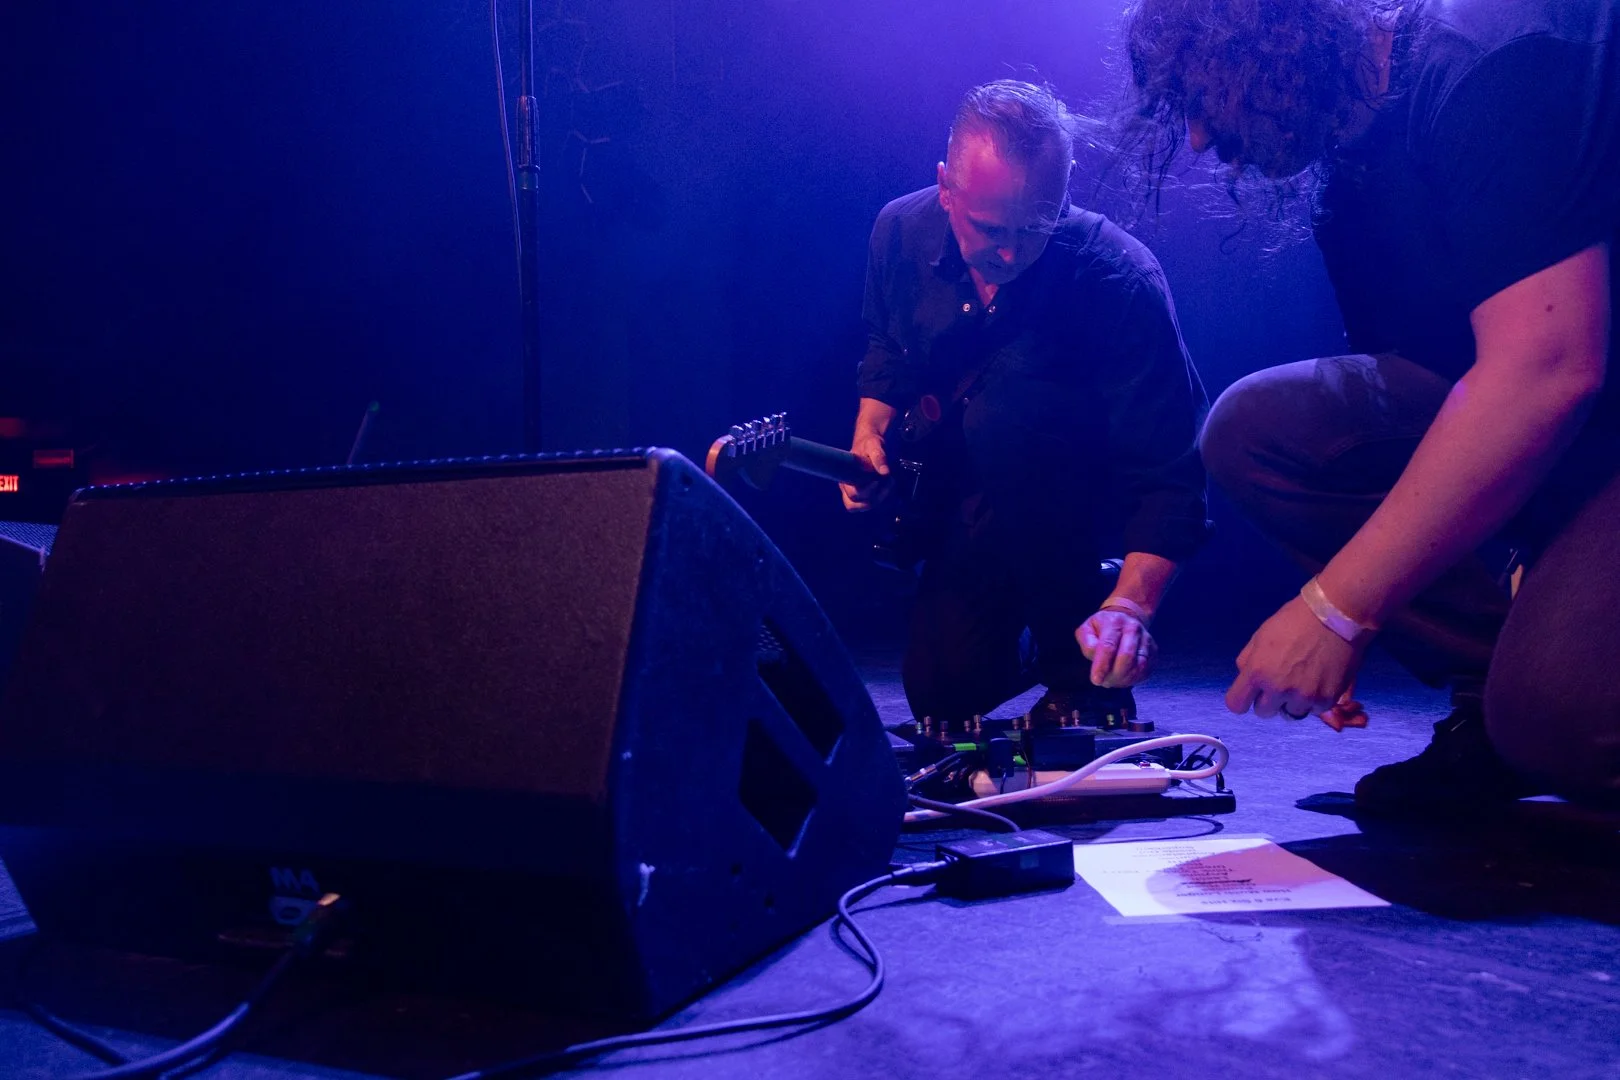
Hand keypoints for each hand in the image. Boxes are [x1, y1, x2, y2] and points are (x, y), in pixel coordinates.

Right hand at [840, 430, 892, 510]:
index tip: (877, 479)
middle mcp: (847, 487)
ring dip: (880, 496)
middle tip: (884, 480)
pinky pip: (872, 502)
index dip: (865, 491)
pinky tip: (888, 483)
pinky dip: (883, 495)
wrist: (869, 444)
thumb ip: (878, 456)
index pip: (852, 494)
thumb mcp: (874, 445)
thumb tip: (885, 472)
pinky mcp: (864, 494)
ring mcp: (855, 492)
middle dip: (873, 495)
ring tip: (888, 481)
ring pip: (864, 506)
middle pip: (855, 504)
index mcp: (845, 477)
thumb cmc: (868, 444)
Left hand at [1077, 609, 1156, 687]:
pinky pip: (1145, 671)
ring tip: (1112, 681)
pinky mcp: (1153, 651)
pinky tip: (1123, 678)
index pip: (1108, 646)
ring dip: (1124, 679)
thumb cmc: (1102, 628)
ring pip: (1139, 666)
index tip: (1096, 680)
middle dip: (1114, 675)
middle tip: (1104, 682)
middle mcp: (1133, 628)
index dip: (1102, 665)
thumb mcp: (1087, 629)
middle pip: (1127, 657)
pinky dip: (1133, 679)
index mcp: (1114, 622)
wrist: (1125, 618)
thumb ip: (1087, 643)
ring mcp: (1146, 639)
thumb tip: (1095, 658)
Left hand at [1225, 596, 1368, 726]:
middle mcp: (1278, 689)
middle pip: (1263, 712)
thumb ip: (1247, 661)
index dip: (1242, 699)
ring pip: (1290, 713)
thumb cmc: (1294, 621)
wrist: (1335, 615)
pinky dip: (1314, 700)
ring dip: (1293, 701)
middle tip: (1281, 682)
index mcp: (1257, 672)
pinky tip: (1319, 680)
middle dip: (1268, 700)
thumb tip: (1245, 679)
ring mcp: (1303, 697)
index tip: (1250, 694)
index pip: (1236, 704)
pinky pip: (1313, 710)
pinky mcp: (1326, 700)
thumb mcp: (1260, 636)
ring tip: (1303, 679)